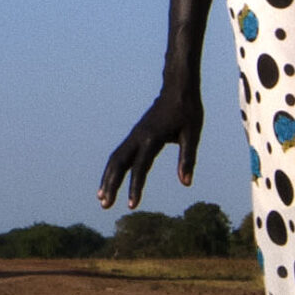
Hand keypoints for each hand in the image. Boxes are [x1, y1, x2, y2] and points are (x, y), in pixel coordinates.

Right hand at [99, 82, 202, 210]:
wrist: (177, 88)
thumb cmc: (187, 111)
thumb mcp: (192, 134)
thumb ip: (188, 159)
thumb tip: (186, 183)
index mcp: (152, 138)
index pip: (140, 167)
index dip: (135, 187)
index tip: (132, 206)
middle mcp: (138, 137)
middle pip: (118, 163)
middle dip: (110, 185)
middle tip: (104, 205)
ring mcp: (134, 135)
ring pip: (115, 159)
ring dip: (107, 178)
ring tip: (101, 199)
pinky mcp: (135, 135)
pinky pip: (119, 154)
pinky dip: (112, 169)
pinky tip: (110, 181)